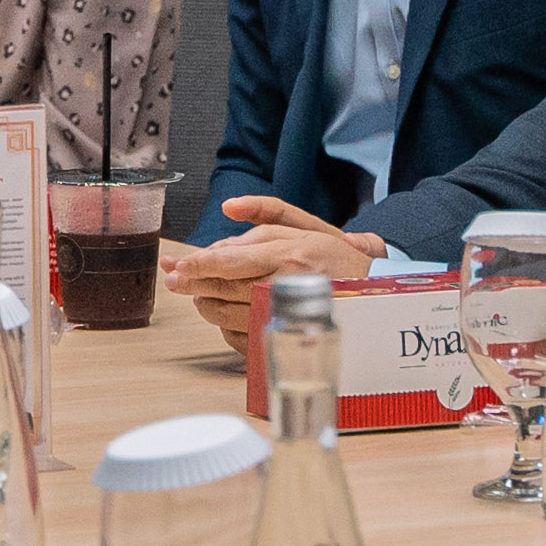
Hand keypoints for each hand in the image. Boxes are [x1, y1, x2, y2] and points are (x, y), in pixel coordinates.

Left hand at [166, 196, 378, 347]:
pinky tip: (224, 314)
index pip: (231, 261)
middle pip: (224, 288)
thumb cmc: (336, 258)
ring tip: (199, 293)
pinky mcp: (285, 339)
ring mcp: (285, 316)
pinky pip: (243, 337)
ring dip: (207, 304)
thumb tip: (229, 206)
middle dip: (194, 284)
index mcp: (289, 255)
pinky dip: (227, 326)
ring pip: (228, 315)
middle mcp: (285, 285)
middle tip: (173, 279)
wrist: (372, 295)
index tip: (176, 265)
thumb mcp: (304, 226)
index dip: (199, 264)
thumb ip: (265, 215)